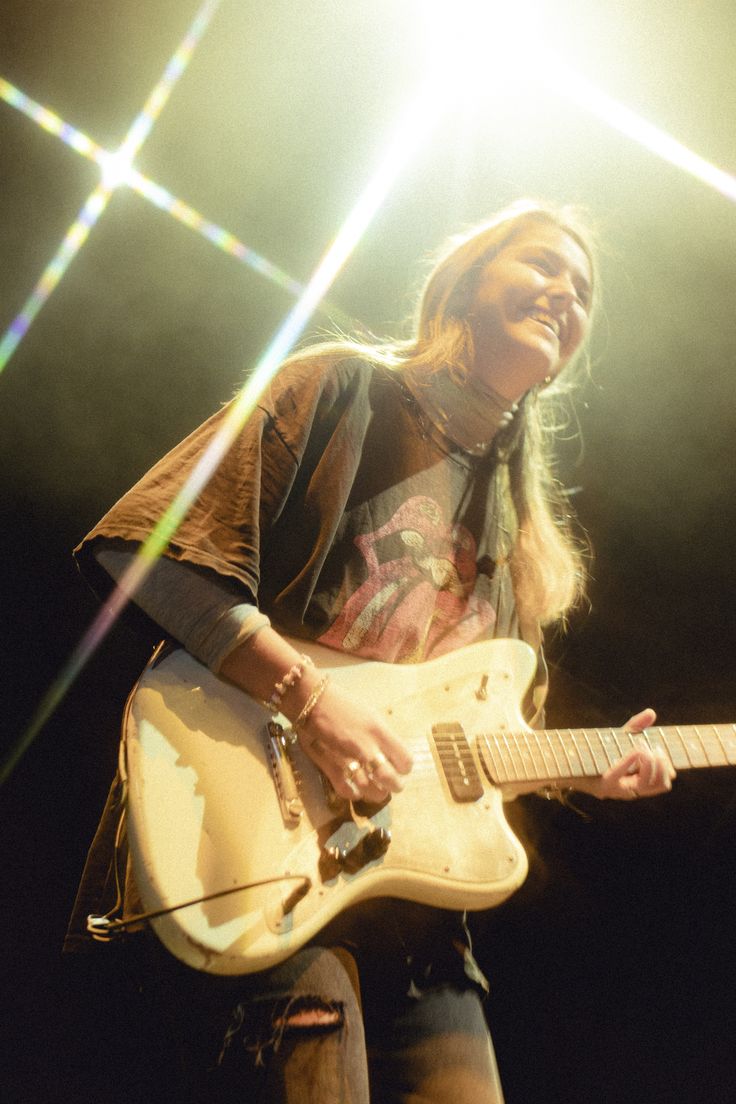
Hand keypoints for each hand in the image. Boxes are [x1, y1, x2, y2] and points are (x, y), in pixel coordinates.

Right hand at [295, 680, 412, 801]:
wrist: (313, 701)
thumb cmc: (344, 704)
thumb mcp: (371, 715)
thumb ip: (383, 735)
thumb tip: (392, 752)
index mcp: (380, 732)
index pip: (405, 761)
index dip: (404, 766)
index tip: (399, 766)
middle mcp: (368, 749)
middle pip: (392, 780)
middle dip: (395, 785)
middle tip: (393, 784)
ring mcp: (349, 761)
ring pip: (372, 791)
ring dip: (377, 793)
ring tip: (378, 790)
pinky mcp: (331, 768)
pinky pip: (348, 791)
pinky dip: (354, 794)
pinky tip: (357, 790)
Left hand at [593, 708, 675, 800]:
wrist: (569, 763)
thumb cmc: (598, 751)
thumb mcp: (620, 739)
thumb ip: (636, 727)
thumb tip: (651, 712)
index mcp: (637, 782)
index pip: (664, 783)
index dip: (668, 767)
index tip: (659, 748)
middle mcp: (631, 790)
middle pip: (661, 785)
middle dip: (663, 765)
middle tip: (656, 749)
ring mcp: (618, 790)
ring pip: (646, 784)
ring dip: (651, 765)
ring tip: (644, 747)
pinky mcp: (604, 785)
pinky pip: (620, 774)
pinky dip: (630, 760)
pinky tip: (636, 749)